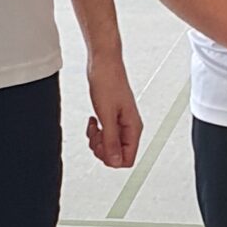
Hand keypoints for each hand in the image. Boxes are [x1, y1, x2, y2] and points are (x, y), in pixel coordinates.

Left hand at [85, 48, 142, 168]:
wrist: (103, 64)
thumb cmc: (107, 82)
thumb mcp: (106, 115)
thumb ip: (111, 140)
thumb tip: (115, 161)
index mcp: (133, 128)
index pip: (127, 159)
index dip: (111, 158)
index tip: (102, 145)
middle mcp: (129, 127)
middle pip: (117, 155)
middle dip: (102, 149)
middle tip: (96, 135)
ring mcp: (120, 123)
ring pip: (110, 146)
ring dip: (97, 141)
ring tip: (94, 127)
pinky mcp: (112, 118)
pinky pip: (104, 135)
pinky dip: (95, 132)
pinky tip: (93, 121)